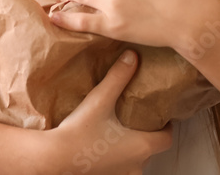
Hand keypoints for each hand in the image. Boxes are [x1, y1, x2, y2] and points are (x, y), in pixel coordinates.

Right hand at [48, 50, 172, 174]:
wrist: (52, 158)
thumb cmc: (78, 133)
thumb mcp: (100, 99)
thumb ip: (118, 76)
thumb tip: (132, 56)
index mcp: (141, 147)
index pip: (166, 139)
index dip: (165, 127)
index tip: (160, 116)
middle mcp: (135, 166)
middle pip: (151, 150)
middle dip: (146, 135)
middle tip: (138, 119)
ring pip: (135, 162)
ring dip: (131, 149)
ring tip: (120, 133)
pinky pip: (119, 169)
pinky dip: (117, 159)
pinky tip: (104, 147)